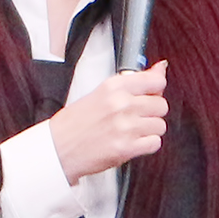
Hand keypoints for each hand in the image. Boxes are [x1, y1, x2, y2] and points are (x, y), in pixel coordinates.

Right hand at [49, 62, 168, 183]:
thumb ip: (132, 82)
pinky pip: (155, 143)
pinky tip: (130, 142)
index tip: (150, 94)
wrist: (57, 149)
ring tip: (130, 132)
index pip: (155, 80)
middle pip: (161, 105)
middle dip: (151, 113)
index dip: (155, 89)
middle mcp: (121, 104)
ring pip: (160, 125)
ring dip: (148, 130)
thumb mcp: (99, 94)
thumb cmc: (73, 123)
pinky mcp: (127, 147)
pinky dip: (146, 145)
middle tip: (134, 117)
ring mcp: (125, 126)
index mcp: (113, 87)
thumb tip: (160, 69)